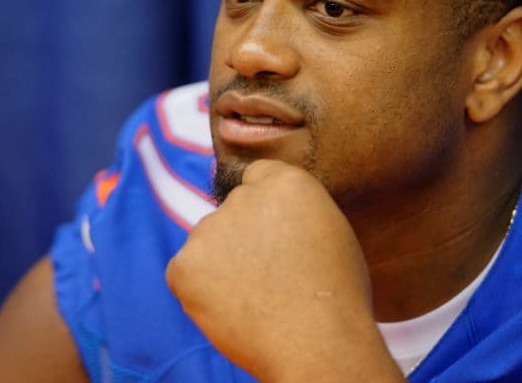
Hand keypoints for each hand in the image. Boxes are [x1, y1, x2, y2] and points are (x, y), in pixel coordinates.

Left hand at [165, 160, 402, 381]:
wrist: (318, 343)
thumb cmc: (337, 297)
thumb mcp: (331, 233)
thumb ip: (296, 215)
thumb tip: (275, 221)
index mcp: (286, 183)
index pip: (258, 177)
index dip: (264, 209)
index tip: (272, 234)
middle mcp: (243, 197)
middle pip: (232, 212)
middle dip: (243, 238)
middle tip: (268, 278)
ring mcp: (209, 229)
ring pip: (209, 243)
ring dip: (222, 264)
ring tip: (257, 300)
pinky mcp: (184, 264)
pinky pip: (186, 273)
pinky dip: (202, 290)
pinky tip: (235, 310)